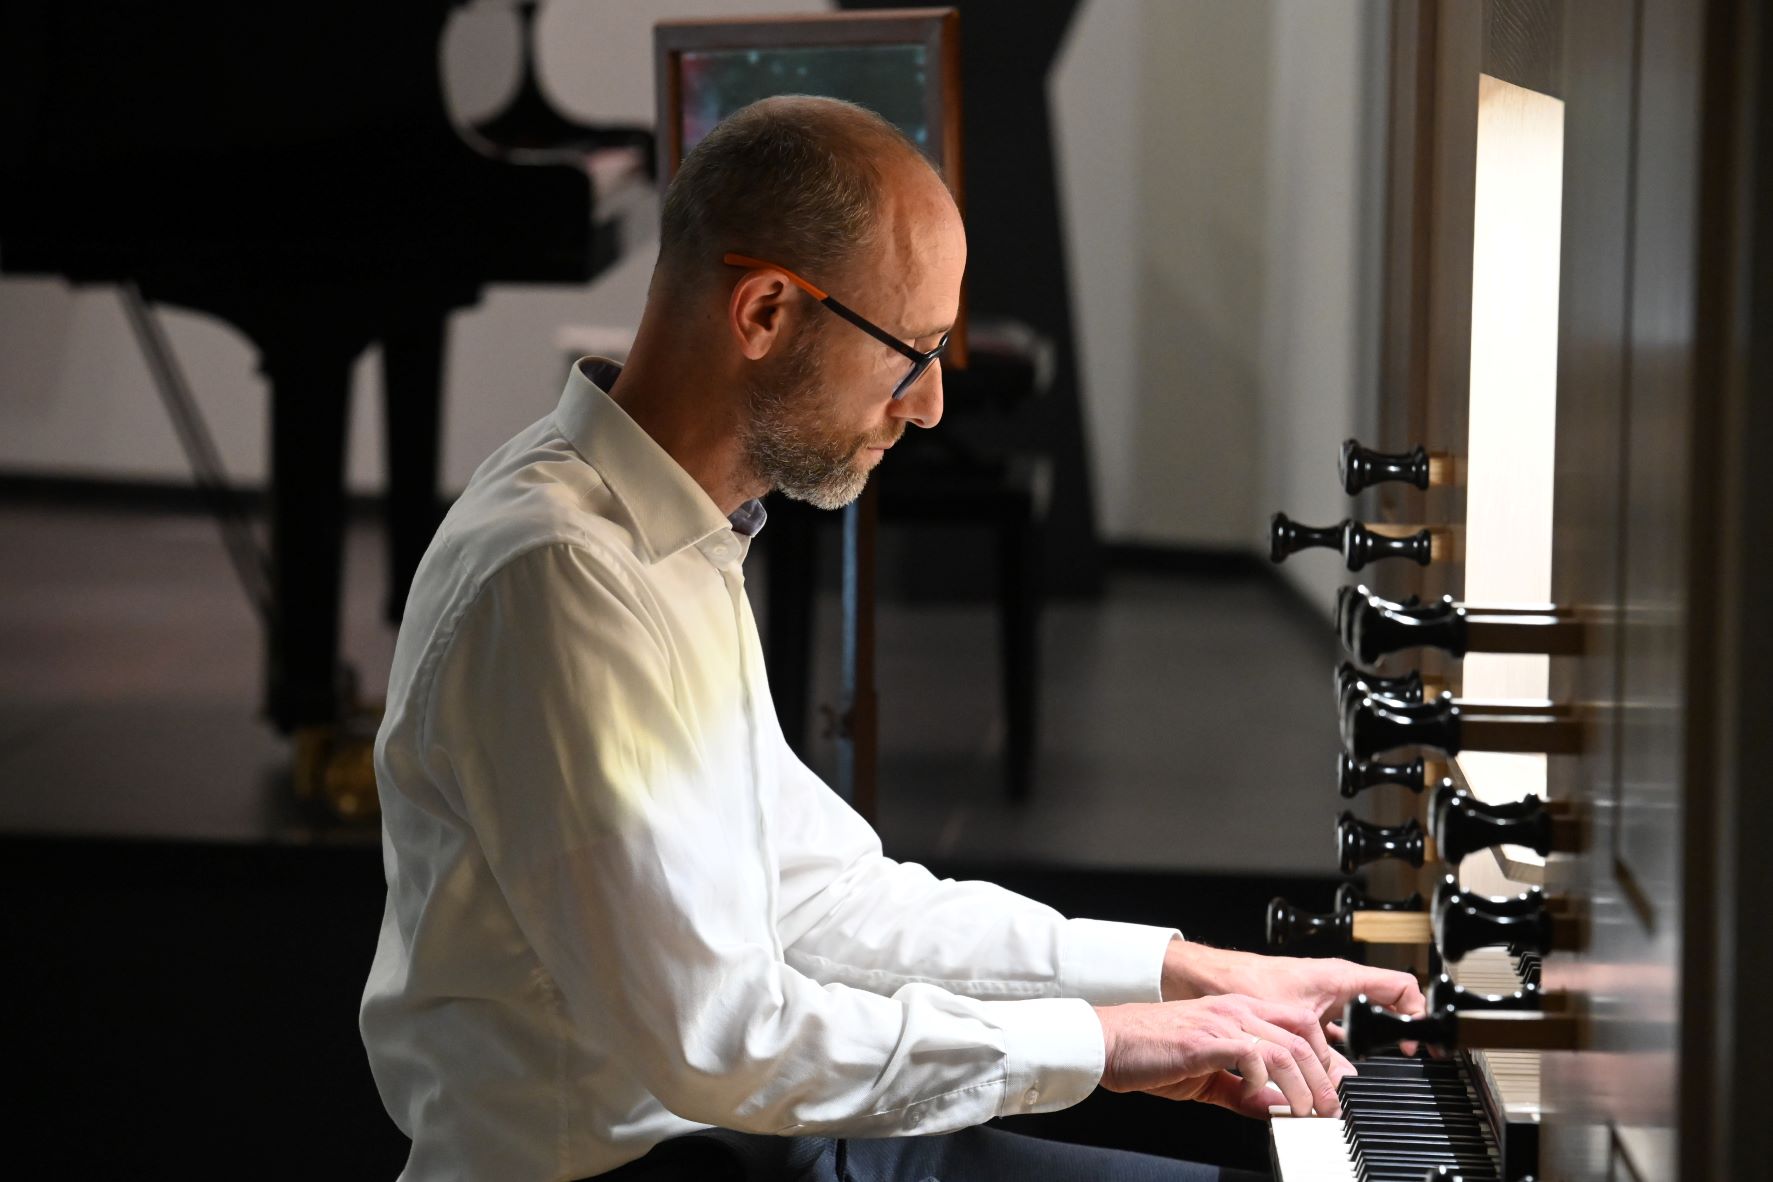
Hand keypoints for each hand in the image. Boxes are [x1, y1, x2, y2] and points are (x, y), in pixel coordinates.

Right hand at [1093, 994, 1345, 1118]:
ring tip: (1307, 1113)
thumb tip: (1277, 1108)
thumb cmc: (1150, 1052)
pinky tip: (1256, 1099)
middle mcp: (1235, 1009)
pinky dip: (1263, 1081)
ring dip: (1303, 1086)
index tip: (1331, 1091)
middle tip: (1329, 1110)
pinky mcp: (1205, 1039)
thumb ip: (1245, 1091)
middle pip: (1302, 1037)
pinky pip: (1251, 1055)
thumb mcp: (1208, 1077)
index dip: (1323, 1060)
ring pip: (1284, 1048)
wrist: (1109, 1042)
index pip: (1299, 1025)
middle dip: (1323, 1079)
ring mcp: (1220, 1021)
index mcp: (1238, 1011)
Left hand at [1162, 939, 1425, 1041]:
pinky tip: (1335, 1067)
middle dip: (1396, 1032)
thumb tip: (1347, 1081)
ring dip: (1367, 1043)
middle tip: (1403, 1059)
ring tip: (1369, 1067)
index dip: (1418, 1012)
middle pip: (1386, 1004)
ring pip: (1361, 1019)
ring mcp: (1325, 995)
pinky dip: (1341, 1047)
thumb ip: (1326, 1056)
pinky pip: (1339, 1028)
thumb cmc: (1248, 980)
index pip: (1402, 986)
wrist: (1213, 978)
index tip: (1418, 1041)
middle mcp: (1338, 983)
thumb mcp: (1297, 1024)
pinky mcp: (1310, 1008)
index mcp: (1344, 976)